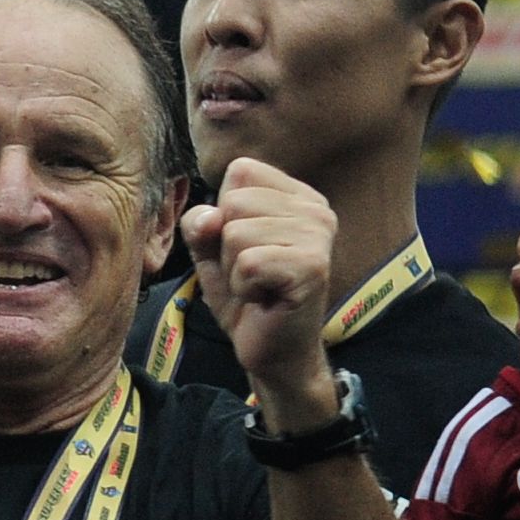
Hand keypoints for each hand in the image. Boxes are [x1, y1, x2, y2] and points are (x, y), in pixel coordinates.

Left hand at [184, 156, 338, 417]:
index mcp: (297, 195)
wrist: (273, 348)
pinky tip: (265, 297)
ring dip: (234, 268)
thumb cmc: (245, 293)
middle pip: (234, 201)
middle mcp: (316, 209)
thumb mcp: (210, 249)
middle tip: (252, 271)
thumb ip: (200, 222)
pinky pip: (247, 262)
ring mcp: (319, 236)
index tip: (244, 246)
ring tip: (259, 284)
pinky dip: (243, 286)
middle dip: (226, 244)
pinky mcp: (312, 267)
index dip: (223, 212)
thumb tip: (210, 216)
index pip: (240, 171)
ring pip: (236, 232)